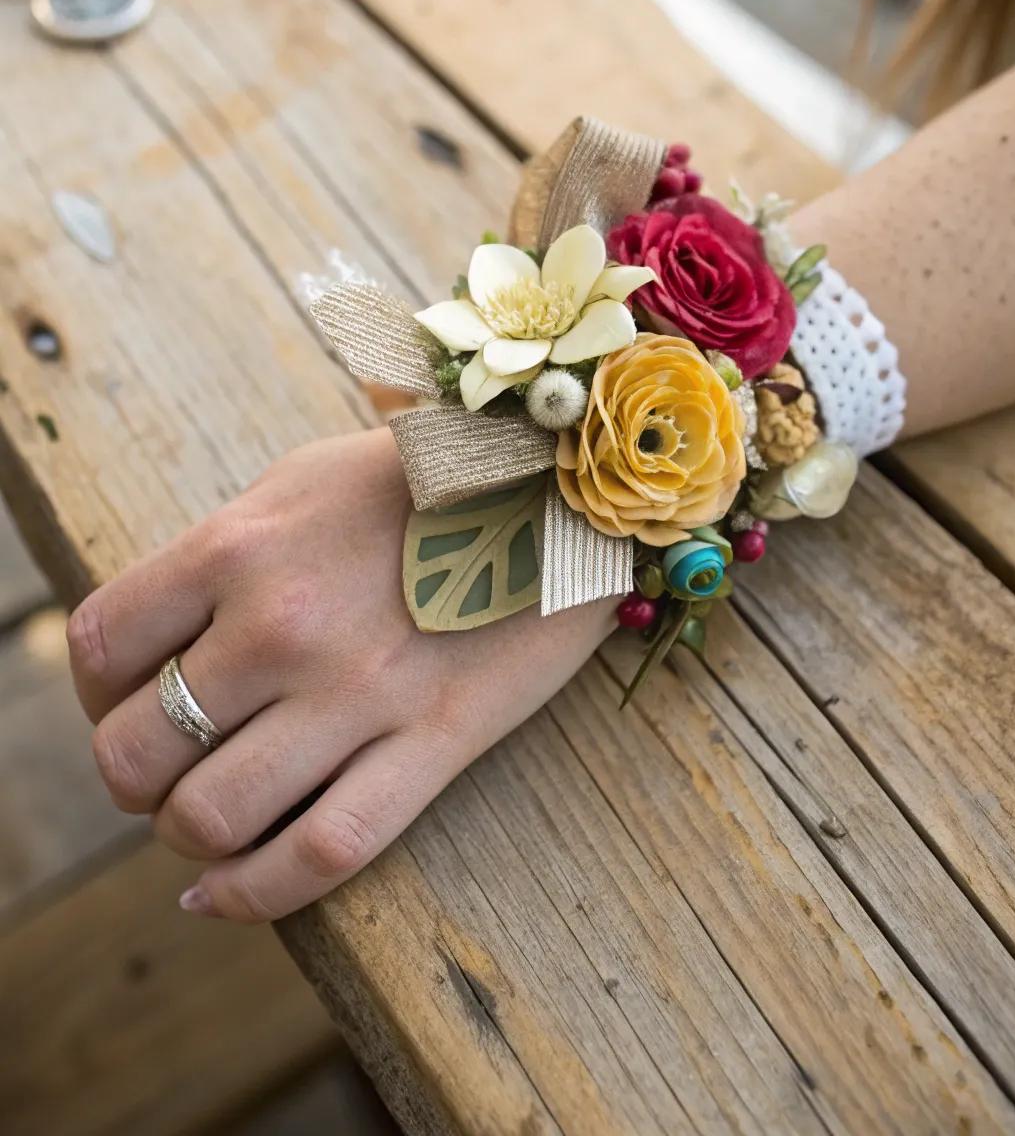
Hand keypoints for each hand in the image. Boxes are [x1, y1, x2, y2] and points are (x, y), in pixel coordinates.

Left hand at [68, 428, 613, 921]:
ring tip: (204, 815)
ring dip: (184, 834)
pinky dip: (250, 895)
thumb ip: (219, 555)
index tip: (122, 697)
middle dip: (130, 777)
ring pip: (210, 817)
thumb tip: (157, 638)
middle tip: (163, 767)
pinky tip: (221, 891)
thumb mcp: (301, 482)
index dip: (91, 691)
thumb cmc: (424, 477)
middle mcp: (282, 625)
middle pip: (135, 750)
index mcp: (238, 546)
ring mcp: (357, 693)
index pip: (98, 647)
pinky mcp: (434, 743)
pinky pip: (319, 854)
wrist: (565, 485)